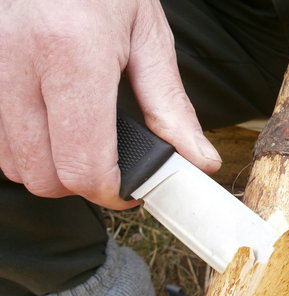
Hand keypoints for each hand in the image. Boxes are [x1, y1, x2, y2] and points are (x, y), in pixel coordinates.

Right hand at [0, 0, 220, 209]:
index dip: (112, 191)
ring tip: (82, 142)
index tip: (131, 187)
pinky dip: (27, 150)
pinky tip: (53, 128)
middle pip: (46, 176)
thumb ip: (170, 107)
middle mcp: (18, 63)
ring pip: (15, 166)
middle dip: (84, 183)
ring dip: (53, 169)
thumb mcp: (148, 38)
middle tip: (111, 165)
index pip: (83, 163)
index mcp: (72, 54)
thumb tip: (197, 160)